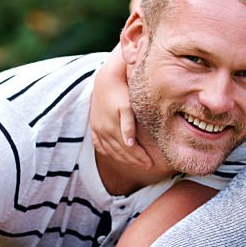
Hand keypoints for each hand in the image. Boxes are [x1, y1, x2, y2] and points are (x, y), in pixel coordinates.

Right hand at [90, 47, 153, 169]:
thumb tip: (130, 144)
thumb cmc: (122, 92)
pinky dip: (108, 152)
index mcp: (113, 128)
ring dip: (123, 158)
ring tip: (136, 163)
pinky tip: (115, 155)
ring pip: (111, 150)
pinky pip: (99, 145)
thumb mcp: (127, 107)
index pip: (129, 149)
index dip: (140, 158)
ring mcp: (97, 129)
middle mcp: (103, 131)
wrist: (106, 80)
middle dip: (135, 161)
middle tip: (147, 166)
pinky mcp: (93, 126)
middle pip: (121, 152)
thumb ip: (128, 125)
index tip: (151, 164)